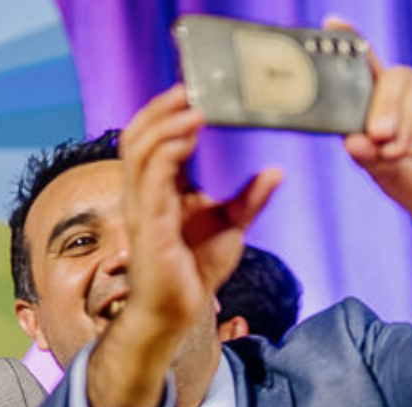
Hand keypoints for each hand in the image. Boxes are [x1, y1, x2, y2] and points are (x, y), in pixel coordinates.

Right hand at [120, 85, 282, 334]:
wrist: (176, 313)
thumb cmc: (194, 271)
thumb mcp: (231, 226)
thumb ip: (249, 198)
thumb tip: (275, 171)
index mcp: (159, 191)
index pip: (151, 140)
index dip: (166, 114)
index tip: (193, 92)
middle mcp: (142, 194)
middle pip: (136, 137)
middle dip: (158, 110)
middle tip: (190, 88)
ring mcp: (141, 208)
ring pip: (139, 151)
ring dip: (165, 124)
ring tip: (193, 107)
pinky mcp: (147, 225)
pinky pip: (151, 179)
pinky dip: (167, 152)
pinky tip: (188, 137)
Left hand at [331, 19, 411, 235]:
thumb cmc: (408, 179)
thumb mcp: (377, 167)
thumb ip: (364, 153)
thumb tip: (352, 140)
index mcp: (384, 99)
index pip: (367, 63)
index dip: (351, 40)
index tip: (332, 22)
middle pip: (394, 77)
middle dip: (380, 106)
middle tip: (375, 136)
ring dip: (401, 127)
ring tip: (395, 154)